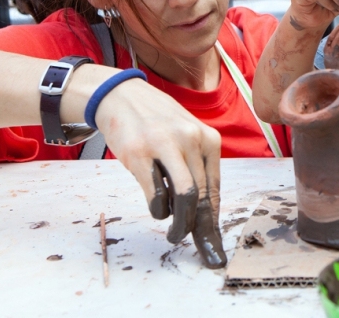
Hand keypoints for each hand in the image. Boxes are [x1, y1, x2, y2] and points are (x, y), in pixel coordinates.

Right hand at [94, 79, 225, 268]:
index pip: (215, 188)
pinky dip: (158, 209)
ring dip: (180, 223)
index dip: (214, 220)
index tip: (213, 241)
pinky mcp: (139, 153)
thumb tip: (205, 211)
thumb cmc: (159, 123)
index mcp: (209, 139)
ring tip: (174, 233)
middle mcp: (191, 140)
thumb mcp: (187, 137)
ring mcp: (165, 145)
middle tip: (191, 242)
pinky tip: (157, 209)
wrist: (123, 96)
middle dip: (199, 227)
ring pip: (185, 196)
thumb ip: (198, 167)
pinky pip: (156, 193)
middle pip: (201, 195)